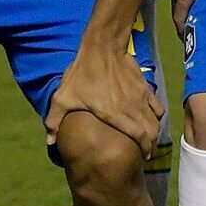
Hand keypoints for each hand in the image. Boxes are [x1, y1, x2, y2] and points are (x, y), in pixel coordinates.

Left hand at [45, 34, 163, 155]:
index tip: (143, 158)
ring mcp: (141, 97)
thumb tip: (49, 142)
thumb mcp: (63, 97)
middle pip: (152, 131)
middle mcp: (134, 108)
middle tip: (146, 152)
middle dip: (152, 144)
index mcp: (118, 115)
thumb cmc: (82, 74)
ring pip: (157, 119)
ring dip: (154, 131)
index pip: (140, 137)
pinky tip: (149, 116)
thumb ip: (55, 120)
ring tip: (148, 137)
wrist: (102, 47)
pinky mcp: (144, 86)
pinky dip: (156, 114)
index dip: (145, 150)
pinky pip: (157, 105)